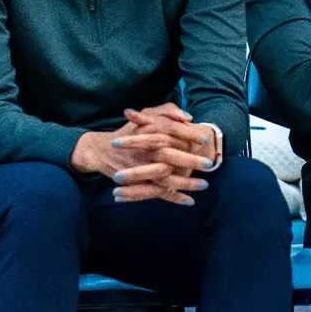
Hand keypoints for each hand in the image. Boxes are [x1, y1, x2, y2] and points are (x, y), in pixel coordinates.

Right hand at [70, 104, 218, 205]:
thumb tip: (187, 117)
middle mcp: (144, 150)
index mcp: (148, 131)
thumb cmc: (129, 130)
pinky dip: (173, 197)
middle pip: (168, 155)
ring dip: (185, 183)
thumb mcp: (146, 115)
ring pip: (164, 177)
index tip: (205, 140)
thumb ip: (166, 110)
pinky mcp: (137, 182)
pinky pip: (157, 192)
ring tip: (204, 185)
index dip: (189, 135)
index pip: (171, 131)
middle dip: (190, 160)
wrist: (102, 150)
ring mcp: (140, 167)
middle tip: (209, 164)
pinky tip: (190, 201)